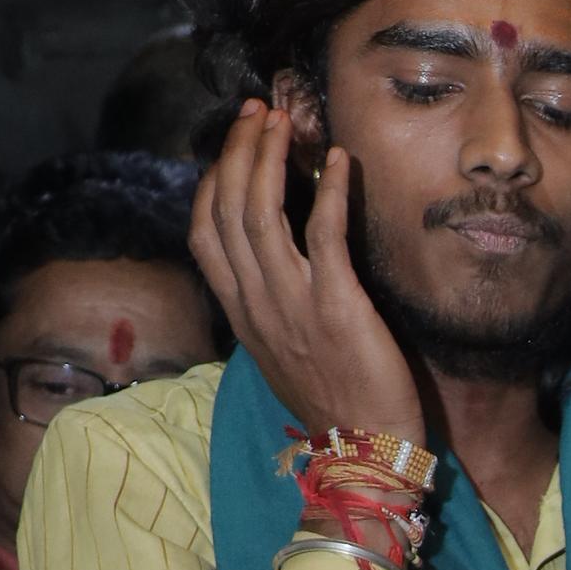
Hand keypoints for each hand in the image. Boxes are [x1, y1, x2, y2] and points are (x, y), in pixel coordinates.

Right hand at [191, 96, 424, 450]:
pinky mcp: (337, 307)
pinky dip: (329, 191)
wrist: (366, 456)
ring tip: (284, 122)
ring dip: (270, 158)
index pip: (204, 233)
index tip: (233, 148)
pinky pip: (324, 234)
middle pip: (226, 210)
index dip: (212, 181)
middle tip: (258, 113)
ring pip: (260, 213)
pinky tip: (340, 161)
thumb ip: (270, 311)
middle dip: (238, 151)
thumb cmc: (336, 407)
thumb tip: (272, 273)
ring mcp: (292, 306)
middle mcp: (257, 305)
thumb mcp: (283, 357)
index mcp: (241, 315)